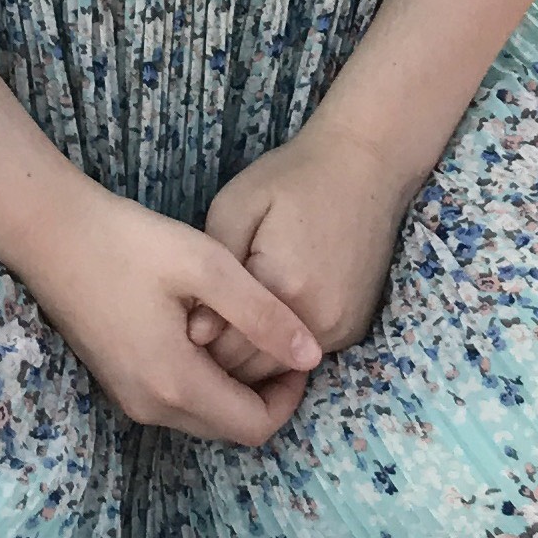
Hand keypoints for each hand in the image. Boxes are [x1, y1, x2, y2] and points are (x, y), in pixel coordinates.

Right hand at [20, 183, 320, 448]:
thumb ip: (263, 314)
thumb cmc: (128, 241)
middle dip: (265, 393)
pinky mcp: (117, 382)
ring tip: (243, 327)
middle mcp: (151, 406)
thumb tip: (313, 356)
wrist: (49, 232)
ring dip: (233, 385)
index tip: (297, 350)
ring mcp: (129, 398)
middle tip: (277, 336)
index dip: (290, 396)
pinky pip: (176, 400)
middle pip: (230, 428)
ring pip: (203, 415)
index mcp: (176, 383)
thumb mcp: (207, 266)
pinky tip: (205, 327)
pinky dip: (203, 378)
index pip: (256, 427)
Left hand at [192, 119, 414, 381]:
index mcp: (284, 288)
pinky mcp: (355, 329)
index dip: (190, 348)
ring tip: (222, 328)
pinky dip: (277, 350)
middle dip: (218, 362)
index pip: (225, 352)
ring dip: (249, 359)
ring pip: (279, 370)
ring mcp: (342, 329)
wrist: (366, 166)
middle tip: (189, 335)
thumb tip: (194, 334)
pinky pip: (303, 357)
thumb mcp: (235, 209)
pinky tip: (258, 323)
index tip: (171, 328)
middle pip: (253, 371)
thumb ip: (212, 273)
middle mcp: (319, 321)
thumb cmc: (292, 179)